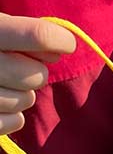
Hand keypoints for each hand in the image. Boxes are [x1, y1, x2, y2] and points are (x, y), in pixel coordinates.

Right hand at [0, 13, 75, 134]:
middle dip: (36, 71)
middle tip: (20, 65)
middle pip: (35, 75)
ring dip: (23, 93)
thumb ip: (23, 32)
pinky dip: (13, 115)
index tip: (65, 44)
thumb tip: (57, 52)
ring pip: (26, 100)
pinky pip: (13, 121)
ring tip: (3, 83)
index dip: (59, 40)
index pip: (37, 35)